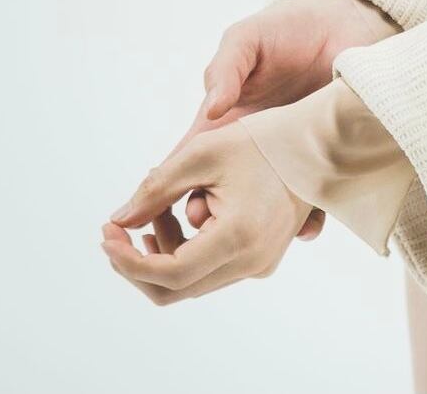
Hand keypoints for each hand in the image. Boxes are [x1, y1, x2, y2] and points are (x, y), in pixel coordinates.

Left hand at [100, 121, 314, 303]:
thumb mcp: (203, 152)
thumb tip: (119, 220)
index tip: (106, 234)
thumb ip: (156, 188)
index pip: (170, 273)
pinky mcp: (261, 258)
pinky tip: (179, 214)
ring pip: (192, 279)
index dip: (129, 260)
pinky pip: (211, 269)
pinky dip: (186, 248)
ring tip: (155, 208)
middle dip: (137, 261)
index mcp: (239, 237)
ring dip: (162, 250)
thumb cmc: (264, 139)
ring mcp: (259, 263)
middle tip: (118, 227)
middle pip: (176, 286)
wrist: (320, 142)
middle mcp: (251, 261)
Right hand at [169, 0, 400, 241]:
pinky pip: (311, 201)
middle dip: (210, 219)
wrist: (341, 25)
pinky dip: (307, 220)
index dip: (172, 190)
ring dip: (258, 230)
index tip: (164, 214)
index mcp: (223, 123)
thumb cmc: (287, 29)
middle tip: (210, 229)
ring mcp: (285, 161)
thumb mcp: (247, 40)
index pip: (187, 164)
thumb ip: (226, 69)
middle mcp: (249, 150)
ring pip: (263, 210)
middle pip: (220, 198)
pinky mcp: (320, 163)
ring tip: (258, 240)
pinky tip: (308, 227)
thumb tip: (212, 108)